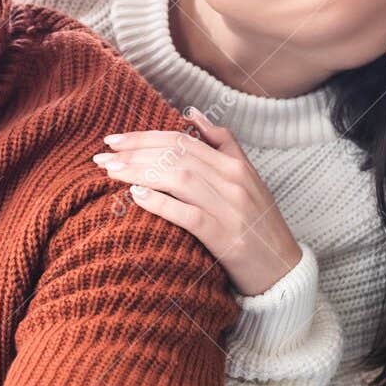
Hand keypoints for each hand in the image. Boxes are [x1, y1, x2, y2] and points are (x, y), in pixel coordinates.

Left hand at [92, 106, 302, 296]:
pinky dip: (161, 203)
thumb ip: (223, 143)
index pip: (182, 140)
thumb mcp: (248, 177)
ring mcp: (230, 209)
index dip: (145, 137)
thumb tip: (192, 114)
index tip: (114, 139)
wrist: (283, 270)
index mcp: (235, 165)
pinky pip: (189, 215)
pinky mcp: (226, 238)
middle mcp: (233, 181)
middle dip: (134, 152)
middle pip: (176, 155)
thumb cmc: (259, 223)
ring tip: (111, 172)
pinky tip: (136, 196)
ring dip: (139, 172)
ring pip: (179, 178)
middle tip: (102, 156)